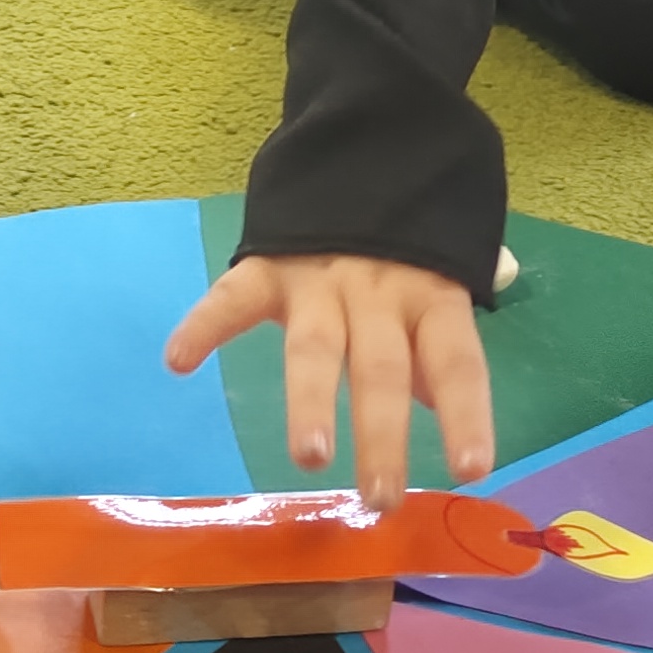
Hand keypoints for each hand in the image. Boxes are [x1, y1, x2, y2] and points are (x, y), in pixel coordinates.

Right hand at [166, 250, 495, 509]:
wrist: (362, 155)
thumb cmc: (403, 251)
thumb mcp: (433, 291)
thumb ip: (434, 350)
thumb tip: (442, 410)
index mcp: (430, 299)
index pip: (456, 361)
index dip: (465, 412)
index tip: (471, 469)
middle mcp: (378, 293)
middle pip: (383, 368)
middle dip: (382, 434)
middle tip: (379, 497)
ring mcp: (320, 279)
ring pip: (316, 346)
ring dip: (311, 401)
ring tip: (310, 455)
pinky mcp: (267, 266)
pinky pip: (234, 297)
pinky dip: (205, 325)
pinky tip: (180, 360)